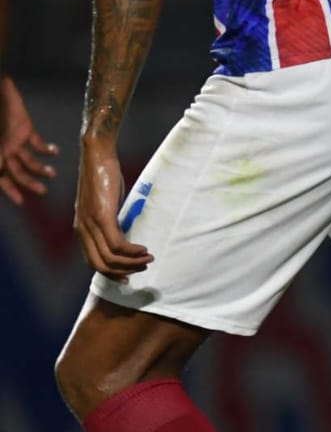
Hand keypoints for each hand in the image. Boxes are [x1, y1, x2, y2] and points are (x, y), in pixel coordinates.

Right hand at [0, 75, 59, 204]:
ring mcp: (15, 140)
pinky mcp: (25, 129)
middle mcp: (4, 149)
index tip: (21, 202)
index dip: (9, 189)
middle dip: (29, 182)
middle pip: (17, 171)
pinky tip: (55, 152)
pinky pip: (37, 143)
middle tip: (43, 191)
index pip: (1, 176)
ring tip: (52, 173)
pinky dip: (47, 149)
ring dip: (41, 168)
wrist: (0, 91)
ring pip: (29, 160)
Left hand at [73, 136, 152, 281]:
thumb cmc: (104, 177)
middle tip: (143, 267)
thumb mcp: (105, 204)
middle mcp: (82, 229)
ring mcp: (91, 223)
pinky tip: (144, 248)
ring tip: (149, 258)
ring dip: (132, 262)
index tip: (129, 276)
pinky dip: (132, 251)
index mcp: (81, 228)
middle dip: (123, 271)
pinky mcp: (102, 216)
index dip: (111, 273)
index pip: (92, 261)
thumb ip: (110, 221)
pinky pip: (117, 244)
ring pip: (110, 257)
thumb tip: (125, 234)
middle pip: (100, 265)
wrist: (97, 154)